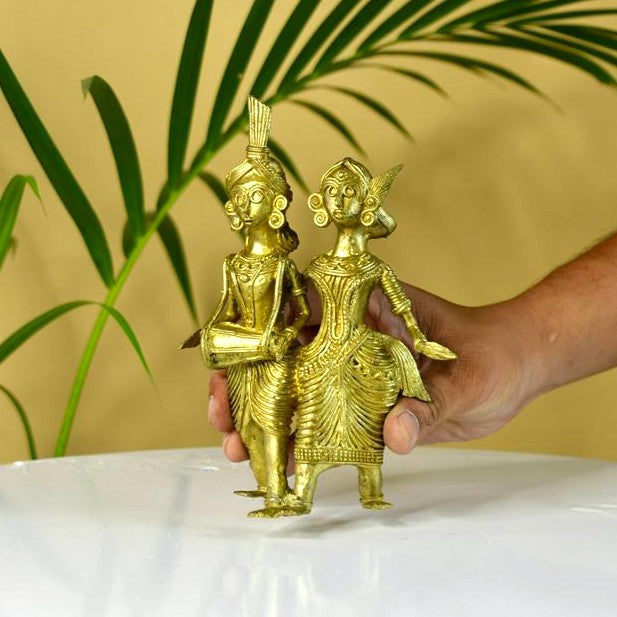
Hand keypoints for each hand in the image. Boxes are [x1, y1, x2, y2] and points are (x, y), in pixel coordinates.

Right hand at [209, 283, 539, 461]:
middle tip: (222, 419)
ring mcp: (355, 369)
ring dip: (265, 415)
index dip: (257, 332)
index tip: (231, 362)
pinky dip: (300, 439)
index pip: (299, 308)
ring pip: (296, 387)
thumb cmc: (493, 353)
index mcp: (369, 307)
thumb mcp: (467, 377)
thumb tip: (393, 436)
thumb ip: (429, 405)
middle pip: (283, 352)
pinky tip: (281, 462)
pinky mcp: (364, 402)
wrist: (515, 368)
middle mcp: (352, 336)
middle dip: (247, 382)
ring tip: (239, 448)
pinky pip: (323, 419)